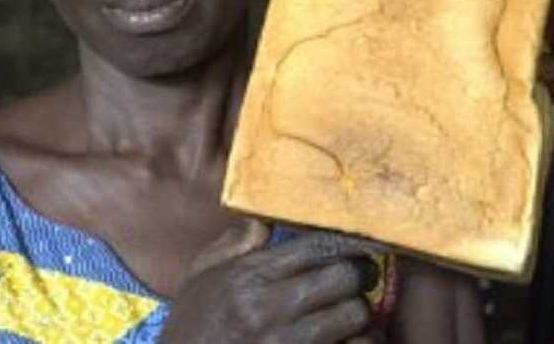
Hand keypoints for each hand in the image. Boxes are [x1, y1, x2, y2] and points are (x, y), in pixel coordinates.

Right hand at [161, 219, 377, 343]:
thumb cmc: (192, 328)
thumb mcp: (199, 278)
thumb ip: (232, 246)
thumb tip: (264, 222)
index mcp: (248, 277)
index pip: (315, 245)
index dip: (347, 243)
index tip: (356, 247)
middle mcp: (269, 308)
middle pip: (345, 276)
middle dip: (359, 274)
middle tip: (358, 278)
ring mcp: (287, 343)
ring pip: (356, 315)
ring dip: (360, 314)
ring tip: (351, 314)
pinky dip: (361, 343)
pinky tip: (349, 340)